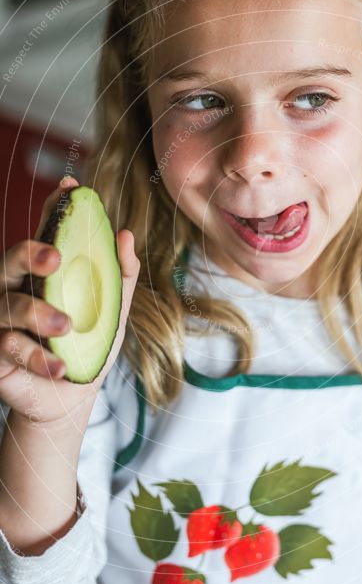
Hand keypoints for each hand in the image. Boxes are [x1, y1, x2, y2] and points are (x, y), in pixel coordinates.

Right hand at [0, 176, 139, 424]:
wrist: (71, 396)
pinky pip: (8, 346)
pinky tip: (57, 367)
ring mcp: (1, 319)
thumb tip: (126, 235)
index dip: (55, 208)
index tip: (71, 187)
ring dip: (37, 314)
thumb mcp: (112, 311)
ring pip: (8, 304)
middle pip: (11, 258)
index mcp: (45, 272)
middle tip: (55, 258)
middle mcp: (16, 287)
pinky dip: (36, 357)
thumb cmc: (88, 345)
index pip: (47, 232)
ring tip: (66, 326)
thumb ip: (120, 276)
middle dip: (30, 254)